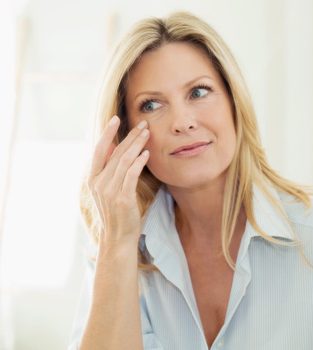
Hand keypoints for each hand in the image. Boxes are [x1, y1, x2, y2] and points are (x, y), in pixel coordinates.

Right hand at [87, 115, 149, 246]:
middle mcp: (98, 183)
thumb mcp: (107, 191)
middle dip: (130, 136)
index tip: (115, 118)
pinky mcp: (122, 197)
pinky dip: (139, 162)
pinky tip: (146, 153)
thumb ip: (109, 171)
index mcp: (93, 179)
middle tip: (143, 124)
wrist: (117, 237)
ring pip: (124, 160)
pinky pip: (131, 174)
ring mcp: (109, 191)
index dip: (107, 133)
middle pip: (115, 153)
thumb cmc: (116, 213)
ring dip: (137, 145)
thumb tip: (117, 150)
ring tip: (147, 134)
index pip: (99, 150)